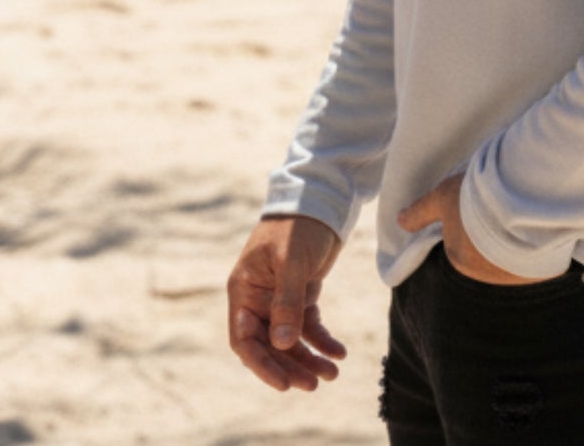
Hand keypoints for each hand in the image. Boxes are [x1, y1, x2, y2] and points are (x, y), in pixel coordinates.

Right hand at [227, 214, 346, 391]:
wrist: (319, 200)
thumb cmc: (297, 225)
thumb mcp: (291, 262)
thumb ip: (286, 302)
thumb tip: (282, 345)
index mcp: (244, 291)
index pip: (245, 340)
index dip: (262, 365)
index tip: (283, 384)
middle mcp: (258, 299)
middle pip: (270, 346)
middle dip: (290, 367)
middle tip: (314, 384)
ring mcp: (280, 299)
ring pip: (290, 340)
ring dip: (309, 358)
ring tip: (332, 374)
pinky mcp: (302, 295)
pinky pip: (308, 326)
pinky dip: (322, 340)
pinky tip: (339, 352)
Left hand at [398, 173, 550, 284]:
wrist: (524, 195)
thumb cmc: (477, 196)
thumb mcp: (443, 197)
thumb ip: (420, 212)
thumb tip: (400, 221)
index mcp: (459, 260)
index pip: (461, 246)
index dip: (470, 225)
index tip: (480, 209)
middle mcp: (484, 277)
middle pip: (485, 257)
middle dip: (491, 239)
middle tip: (501, 212)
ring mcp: (514, 278)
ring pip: (510, 262)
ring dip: (513, 246)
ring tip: (522, 217)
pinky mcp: (539, 274)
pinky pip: (534, 265)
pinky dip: (534, 251)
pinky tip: (538, 229)